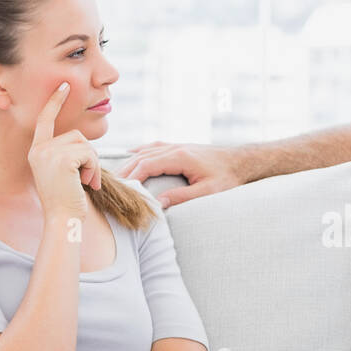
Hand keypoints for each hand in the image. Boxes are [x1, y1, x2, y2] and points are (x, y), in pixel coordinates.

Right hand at [27, 81, 101, 217]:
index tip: (64, 86)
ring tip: (87, 182)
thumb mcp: (61, 173)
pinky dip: (94, 168)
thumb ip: (66, 155)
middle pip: (76, 135)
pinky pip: (89, 154)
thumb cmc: (66, 201)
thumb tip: (82, 142)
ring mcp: (49, 153)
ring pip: (85, 144)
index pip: (45, 120)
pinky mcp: (62, 159)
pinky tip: (87, 183)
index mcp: (37, 151)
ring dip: (93, 164)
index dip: (55, 102)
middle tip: (87, 178)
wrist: (62, 220)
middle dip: (89, 156)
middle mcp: (39, 149)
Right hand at [115, 139, 246, 208]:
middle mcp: (175, 148)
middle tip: (110, 184)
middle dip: (124, 170)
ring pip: (146, 151)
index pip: (146, 165)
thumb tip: (159, 204)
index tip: (119, 188)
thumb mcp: (207, 191)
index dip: (130, 176)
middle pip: (142, 157)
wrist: (241, 161)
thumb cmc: (228, 177)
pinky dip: (141, 152)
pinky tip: (132, 156)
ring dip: (130, 162)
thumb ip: (183, 197)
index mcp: (180, 157)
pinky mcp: (180, 148)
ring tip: (116, 176)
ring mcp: (177, 146)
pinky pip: (154, 147)